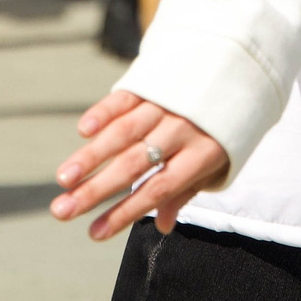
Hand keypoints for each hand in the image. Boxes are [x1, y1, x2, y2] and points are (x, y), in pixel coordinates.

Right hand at [52, 91, 229, 240]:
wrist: (239, 67)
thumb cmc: (222, 128)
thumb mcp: (217, 164)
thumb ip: (186, 191)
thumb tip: (164, 226)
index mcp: (202, 155)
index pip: (158, 190)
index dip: (126, 212)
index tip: (94, 233)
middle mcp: (182, 129)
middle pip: (134, 164)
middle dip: (95, 190)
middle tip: (61, 211)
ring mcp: (166, 103)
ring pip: (124, 132)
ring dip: (91, 156)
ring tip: (64, 179)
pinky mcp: (153, 80)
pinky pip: (125, 98)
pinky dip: (104, 113)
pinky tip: (84, 131)